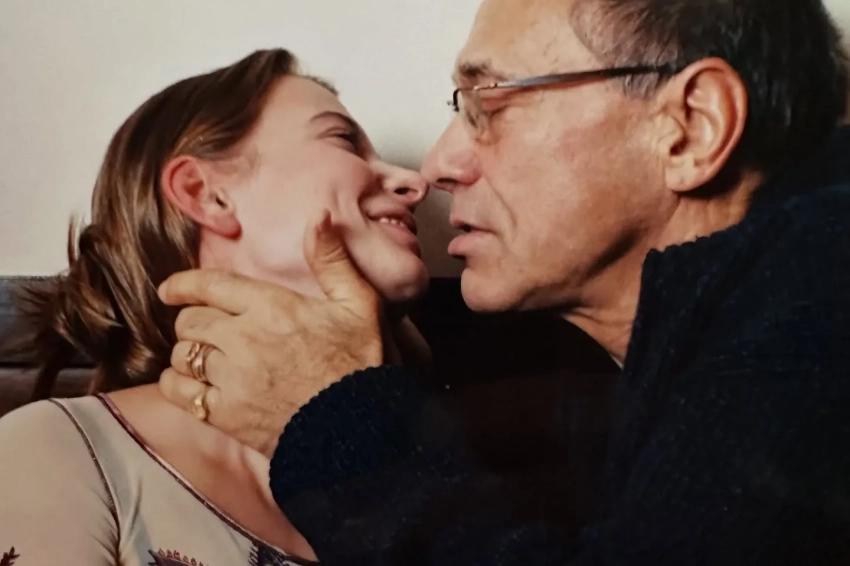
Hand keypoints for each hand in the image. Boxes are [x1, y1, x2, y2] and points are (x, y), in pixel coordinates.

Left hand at [157, 212, 384, 456]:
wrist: (361, 430)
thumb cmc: (362, 366)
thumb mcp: (360, 305)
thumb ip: (332, 260)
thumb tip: (318, 218)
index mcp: (272, 307)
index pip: (209, 285)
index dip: (183, 284)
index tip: (171, 288)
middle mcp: (243, 339)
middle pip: (190, 319)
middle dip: (192, 318)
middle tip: (203, 325)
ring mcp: (231, 379)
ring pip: (182, 354)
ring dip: (187, 351)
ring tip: (202, 354)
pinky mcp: (225, 414)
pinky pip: (178, 392)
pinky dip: (176, 384)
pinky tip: (189, 383)